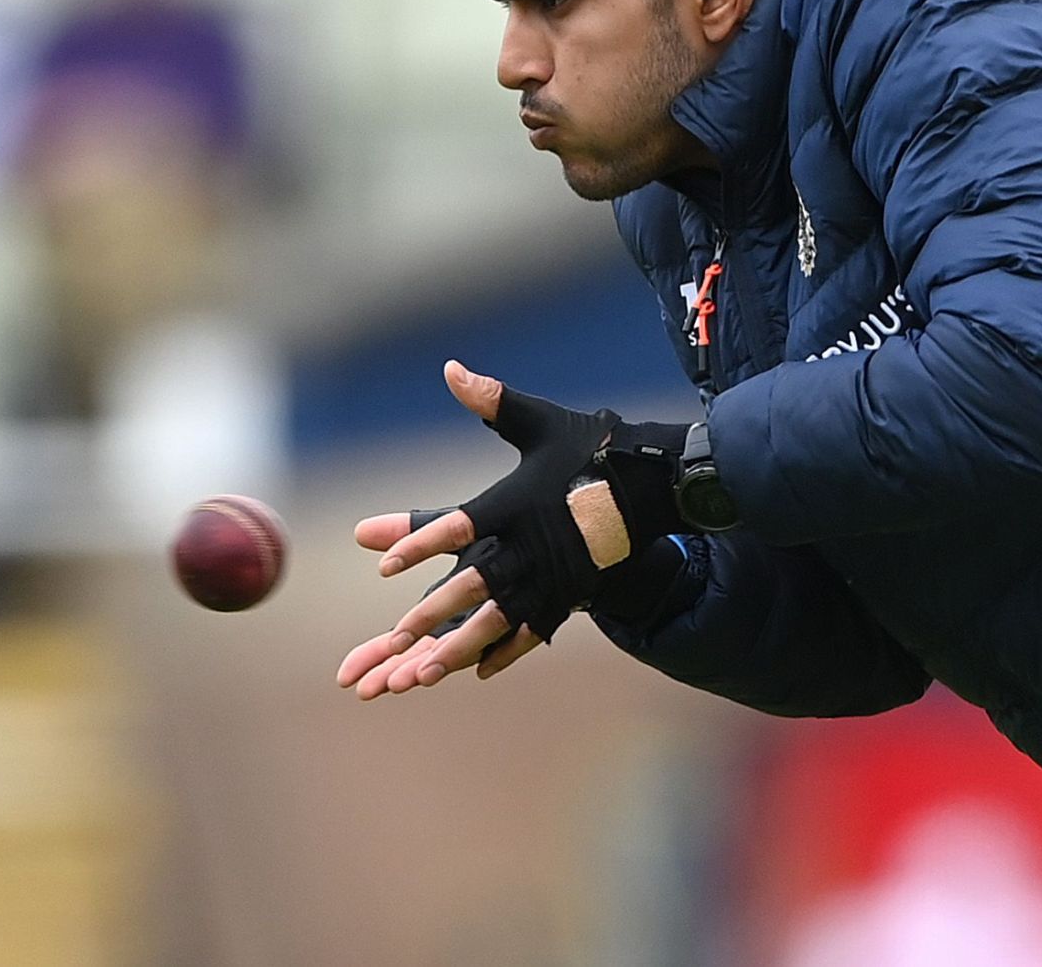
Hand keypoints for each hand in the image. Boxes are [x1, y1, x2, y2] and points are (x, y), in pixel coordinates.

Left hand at [335, 359, 608, 699]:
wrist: (655, 481)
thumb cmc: (591, 447)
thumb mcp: (540, 422)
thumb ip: (492, 402)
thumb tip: (450, 369)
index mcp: (516, 503)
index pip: (460, 527)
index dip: (421, 545)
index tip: (386, 566)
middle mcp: (532, 544)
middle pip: (476, 584)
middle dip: (434, 612)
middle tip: (396, 636)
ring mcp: (554, 574)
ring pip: (502, 619)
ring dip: (462, 646)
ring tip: (427, 672)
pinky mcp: (572, 593)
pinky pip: (536, 630)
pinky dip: (508, 651)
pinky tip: (480, 671)